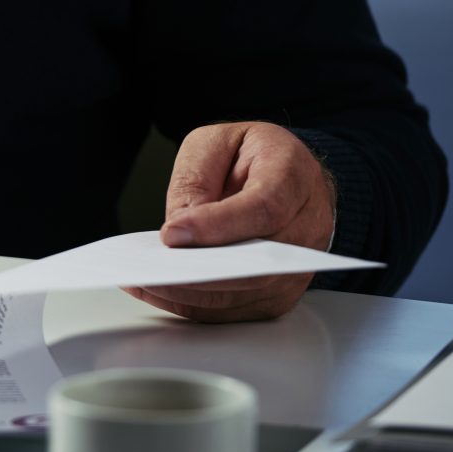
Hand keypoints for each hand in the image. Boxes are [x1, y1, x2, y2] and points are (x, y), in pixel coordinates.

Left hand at [123, 122, 334, 322]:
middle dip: (199, 271)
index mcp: (293, 176)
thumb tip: (179, 225)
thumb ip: (196, 179)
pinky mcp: (281, 289)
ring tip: (145, 282)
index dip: (217, 225)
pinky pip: (238, 309)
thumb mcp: (215, 143)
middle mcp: (307, 224)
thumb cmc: (251, 155)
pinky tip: (161, 291)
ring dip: (192, 294)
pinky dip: (197, 305)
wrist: (288, 174)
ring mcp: (298, 264)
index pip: (263, 208)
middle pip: (258, 264)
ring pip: (246, 293)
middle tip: (152, 269)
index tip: (172, 233)